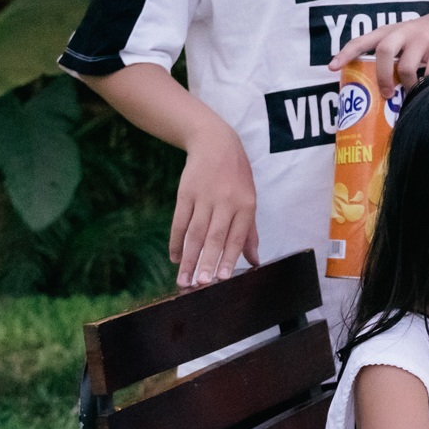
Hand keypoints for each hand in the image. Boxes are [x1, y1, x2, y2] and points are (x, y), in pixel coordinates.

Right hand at [170, 123, 260, 287]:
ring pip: (195, 232)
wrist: (215, 143)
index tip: (222, 279)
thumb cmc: (237, 178)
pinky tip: (174, 258)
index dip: (228, 257)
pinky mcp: (185, 193)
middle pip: (214, 236)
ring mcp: (204, 197)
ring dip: (189, 257)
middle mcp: (225, 201)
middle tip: (200, 285)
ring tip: (184, 280)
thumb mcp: (249, 200)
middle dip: (207, 262)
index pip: (236, 236)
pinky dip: (175, 240)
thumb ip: (249, 232)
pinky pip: (179, 221)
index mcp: (246, 205)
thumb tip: (254, 261)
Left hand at [331, 8, 428, 94]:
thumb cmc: (420, 39)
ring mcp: (422, 39)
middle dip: (381, 76)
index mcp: (388, 32)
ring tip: (410, 93)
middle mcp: (403, 32)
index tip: (332, 67)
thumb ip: (387, 57)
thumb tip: (371, 93)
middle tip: (386, 94)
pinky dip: (427, 83)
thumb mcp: (401, 39)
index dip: (345, 53)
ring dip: (406, 84)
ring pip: (406, 66)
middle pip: (383, 52)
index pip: (361, 41)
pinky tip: (428, 88)